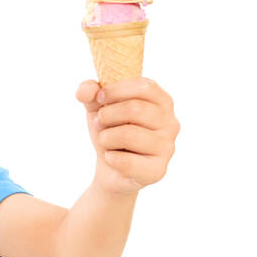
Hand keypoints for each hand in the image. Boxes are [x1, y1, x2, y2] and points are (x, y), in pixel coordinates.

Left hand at [76, 77, 179, 194]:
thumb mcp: (97, 107)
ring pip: (129, 135)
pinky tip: (111, 158)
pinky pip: (126, 162)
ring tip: (105, 141)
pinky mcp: (157, 170)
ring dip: (106, 137)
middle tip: (99, 123)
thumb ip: (89, 92)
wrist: (110, 169)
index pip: (145, 86)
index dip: (116, 90)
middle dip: (107, 115)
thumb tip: (85, 91)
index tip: (98, 98)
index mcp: (162, 102)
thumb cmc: (111, 131)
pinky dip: (110, 158)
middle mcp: (171, 123)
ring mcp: (167, 148)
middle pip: (135, 109)